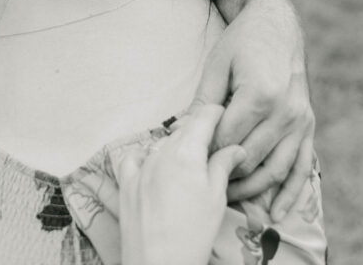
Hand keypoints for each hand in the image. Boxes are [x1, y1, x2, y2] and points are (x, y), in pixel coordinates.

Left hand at [115, 105, 245, 264]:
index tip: (226, 115)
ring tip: (189, 163)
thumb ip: (223, 165)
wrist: (159, 264)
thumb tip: (236, 147)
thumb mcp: (216, 198)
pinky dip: (146, 156)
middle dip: (199, 131)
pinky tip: (154, 165)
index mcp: (187, 151)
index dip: (217, 112)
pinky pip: (135, 157)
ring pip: (162, 143)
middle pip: (183, 129)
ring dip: (176, 145)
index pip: (203, 116)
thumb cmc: (194, 233)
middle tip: (215, 144)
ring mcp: (141, 165)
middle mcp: (161, 151)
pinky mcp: (126, 181)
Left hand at [188, 0, 314, 220]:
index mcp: (259, 94)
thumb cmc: (241, 42)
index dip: (206, 151)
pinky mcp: (308, 125)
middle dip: (224, 173)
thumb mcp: (216, 65)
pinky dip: (290, 194)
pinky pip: (301, 167)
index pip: (227, 138)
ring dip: (251, 190)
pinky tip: (276, 215)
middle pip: (249, 157)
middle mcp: (285, 111)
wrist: (276, 24)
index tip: (189, 158)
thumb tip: (181, 133)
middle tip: (201, 183)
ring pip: (274, 169)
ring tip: (227, 199)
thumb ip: (203, 103)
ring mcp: (300, 120)